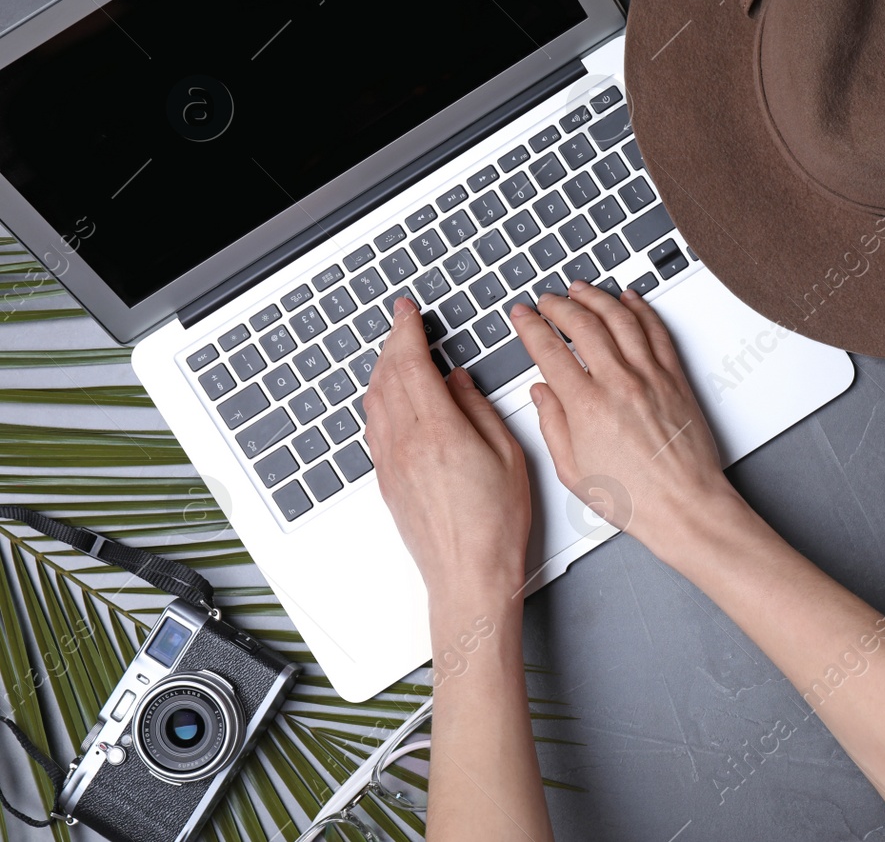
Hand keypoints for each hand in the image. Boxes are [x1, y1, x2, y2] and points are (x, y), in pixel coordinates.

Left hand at [364, 298, 531, 598]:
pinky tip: (391, 397)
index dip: (408, 331)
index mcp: (438, 431)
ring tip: (396, 353)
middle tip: (402, 322)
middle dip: (393, 342)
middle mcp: (405, 444)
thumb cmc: (495, 525)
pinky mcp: (387, 481)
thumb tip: (457, 382)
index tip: (409, 311)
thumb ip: (478, 409)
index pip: (412, 364)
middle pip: (386, 377)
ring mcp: (390, 463)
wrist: (468, 575)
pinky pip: (374, 426)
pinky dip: (380, 399)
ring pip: (374, 401)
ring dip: (382, 368)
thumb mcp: (507, 454)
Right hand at [510, 282, 740, 560]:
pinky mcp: (675, 379)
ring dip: (596, 297)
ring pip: (620, 318)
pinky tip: (630, 299)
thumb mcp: (573, 472)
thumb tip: (541, 394)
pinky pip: (656, 331)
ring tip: (581, 289)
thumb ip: (552, 426)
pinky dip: (640, 309)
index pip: (549, 350)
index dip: (531, 326)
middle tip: (547, 299)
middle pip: (583, 324)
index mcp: (586, 407)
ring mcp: (650, 377)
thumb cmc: (635, 499)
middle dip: (559, 304)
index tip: (522, 315)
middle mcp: (618, 384)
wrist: (685, 507)